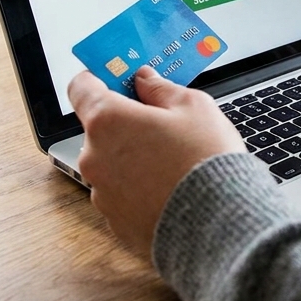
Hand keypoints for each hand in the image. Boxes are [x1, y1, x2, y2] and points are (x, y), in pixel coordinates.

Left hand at [67, 66, 245, 257]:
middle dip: (127, 124)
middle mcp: (94, 157)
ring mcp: (102, 193)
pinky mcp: (115, 221)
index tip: (116, 78)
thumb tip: (145, 81)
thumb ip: (161, 89)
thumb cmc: (206, 160)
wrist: (219, 222)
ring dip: (133, 158)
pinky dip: (140, 189)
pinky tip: (170, 189)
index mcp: (108, 121)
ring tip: (173, 164)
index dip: (99, 78)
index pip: (81, 88)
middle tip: (163, 126)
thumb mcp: (194, 107)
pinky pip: (123, 195)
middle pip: (100, 129)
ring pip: (112, 163)